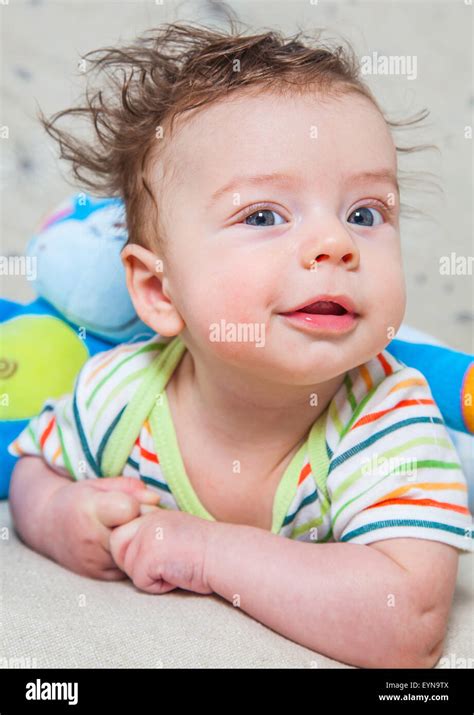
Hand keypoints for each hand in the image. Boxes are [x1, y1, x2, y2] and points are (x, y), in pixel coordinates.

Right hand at [41, 477, 160, 579]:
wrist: (48, 526)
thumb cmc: (78, 499)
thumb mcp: (100, 484)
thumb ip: (129, 488)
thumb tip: (156, 499)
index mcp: (90, 510)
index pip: (129, 508)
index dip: (136, 503)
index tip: (130, 502)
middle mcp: (92, 539)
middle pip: (136, 531)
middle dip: (141, 523)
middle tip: (133, 517)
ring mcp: (97, 562)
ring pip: (136, 552)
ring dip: (138, 541)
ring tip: (126, 530)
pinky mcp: (102, 576)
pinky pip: (130, 566)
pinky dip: (132, 555)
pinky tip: (123, 544)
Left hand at [109, 508, 215, 594]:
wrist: (226, 556)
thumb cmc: (204, 552)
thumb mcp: (173, 532)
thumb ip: (149, 534)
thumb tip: (125, 552)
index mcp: (152, 512)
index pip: (121, 533)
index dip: (135, 550)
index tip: (163, 554)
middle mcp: (147, 519)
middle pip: (117, 547)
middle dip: (136, 563)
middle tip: (165, 563)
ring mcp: (148, 535)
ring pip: (129, 568)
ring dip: (150, 576)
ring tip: (175, 566)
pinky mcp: (150, 555)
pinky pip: (141, 582)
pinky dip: (159, 586)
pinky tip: (178, 574)